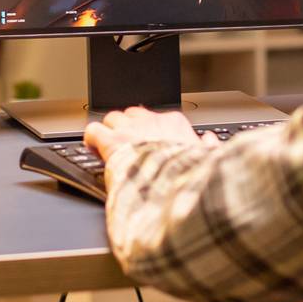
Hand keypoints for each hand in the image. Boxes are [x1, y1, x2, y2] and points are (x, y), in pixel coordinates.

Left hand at [84, 106, 217, 188]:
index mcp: (174, 125)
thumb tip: (211, 142)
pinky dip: (91, 138)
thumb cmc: (192, 177)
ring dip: (110, 130)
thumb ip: (209, 148)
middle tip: (126, 144)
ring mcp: (130, 130)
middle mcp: (150, 122)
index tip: (147, 142)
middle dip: (128, 126)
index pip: (156, 116)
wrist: (176, 189)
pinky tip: (91, 147)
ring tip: (109, 146)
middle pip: (132, 113)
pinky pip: (94, 130)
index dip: (148, 130)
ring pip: (112, 117)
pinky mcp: (112, 142)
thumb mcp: (209, 161)